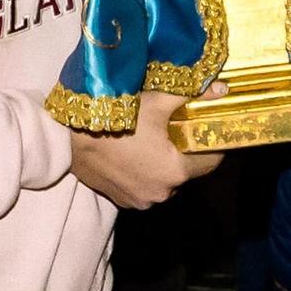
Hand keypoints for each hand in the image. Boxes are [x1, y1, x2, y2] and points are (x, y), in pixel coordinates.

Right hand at [69, 85, 226, 208]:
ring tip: (155, 138)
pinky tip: (136, 152)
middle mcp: (161, 193)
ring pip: (166, 180)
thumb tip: (222, 89)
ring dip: (165, 163)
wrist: (68, 138)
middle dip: (186, 150)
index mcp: (175, 171)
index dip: (211, 141)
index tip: (206, 126)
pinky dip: (146, 173)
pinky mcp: (123, 200)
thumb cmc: (116, 117)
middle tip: (179, 126)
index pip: (211, 161)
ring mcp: (140, 200)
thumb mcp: (157, 101)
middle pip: (188, 171)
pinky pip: (145, 187)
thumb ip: (192, 95)